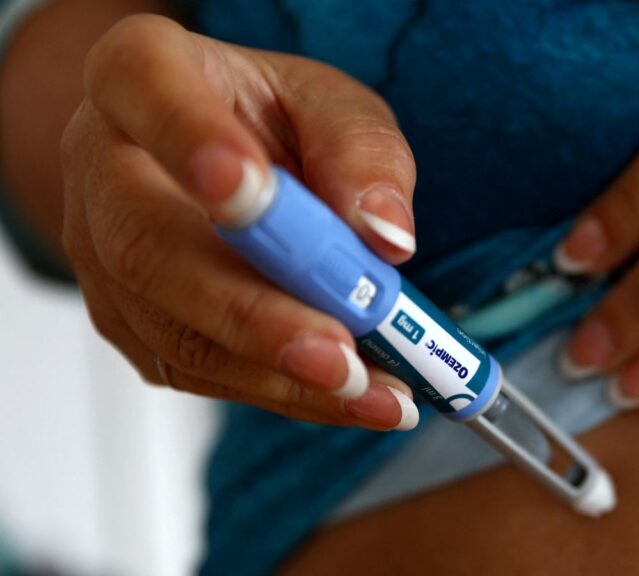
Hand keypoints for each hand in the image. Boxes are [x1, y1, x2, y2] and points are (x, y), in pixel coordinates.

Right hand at [61, 15, 418, 428]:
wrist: (227, 157)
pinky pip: (199, 372)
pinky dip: (284, 392)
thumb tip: (385, 236)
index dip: (192, 143)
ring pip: (174, 332)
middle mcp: (103, 171)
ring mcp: (106, 260)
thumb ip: (363, 153)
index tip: (254, 192)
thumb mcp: (335, 108)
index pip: (143, 90)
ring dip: (281, 373)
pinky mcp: (135, 326)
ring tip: (375, 392)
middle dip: (254, 312)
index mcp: (140, 77)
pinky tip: (354, 397)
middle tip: (339, 351)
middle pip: (149, 247)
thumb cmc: (274, 123)